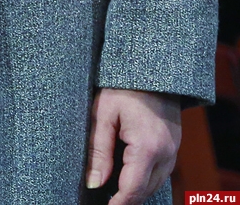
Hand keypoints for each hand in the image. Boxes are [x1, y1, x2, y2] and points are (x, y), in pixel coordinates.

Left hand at [87, 87, 179, 204]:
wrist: (153, 75)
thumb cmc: (122, 89)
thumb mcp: (103, 115)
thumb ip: (98, 151)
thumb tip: (94, 183)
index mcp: (147, 147)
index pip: (133, 188)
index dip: (118, 203)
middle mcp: (166, 155)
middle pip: (145, 191)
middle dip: (125, 200)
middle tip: (102, 200)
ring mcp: (173, 153)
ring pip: (154, 185)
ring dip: (134, 192)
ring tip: (109, 194)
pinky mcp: (173, 150)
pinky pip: (159, 175)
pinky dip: (143, 181)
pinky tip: (125, 180)